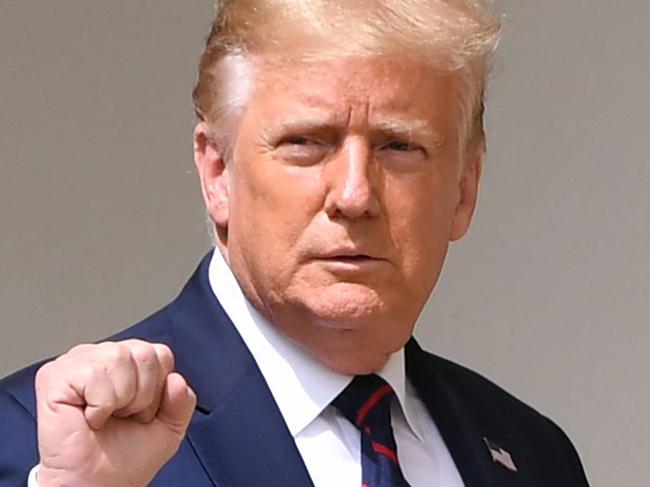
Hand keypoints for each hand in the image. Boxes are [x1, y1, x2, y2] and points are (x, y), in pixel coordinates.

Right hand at [34, 340, 195, 486]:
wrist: (98, 486)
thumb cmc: (125, 458)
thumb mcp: (170, 427)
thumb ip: (182, 400)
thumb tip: (176, 379)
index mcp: (126, 361)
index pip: (160, 353)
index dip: (158, 389)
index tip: (139, 413)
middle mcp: (101, 355)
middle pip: (144, 353)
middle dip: (142, 395)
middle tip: (121, 417)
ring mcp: (76, 362)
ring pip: (119, 357)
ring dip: (120, 399)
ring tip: (105, 417)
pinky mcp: (54, 376)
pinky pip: (93, 374)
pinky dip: (100, 404)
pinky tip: (88, 418)